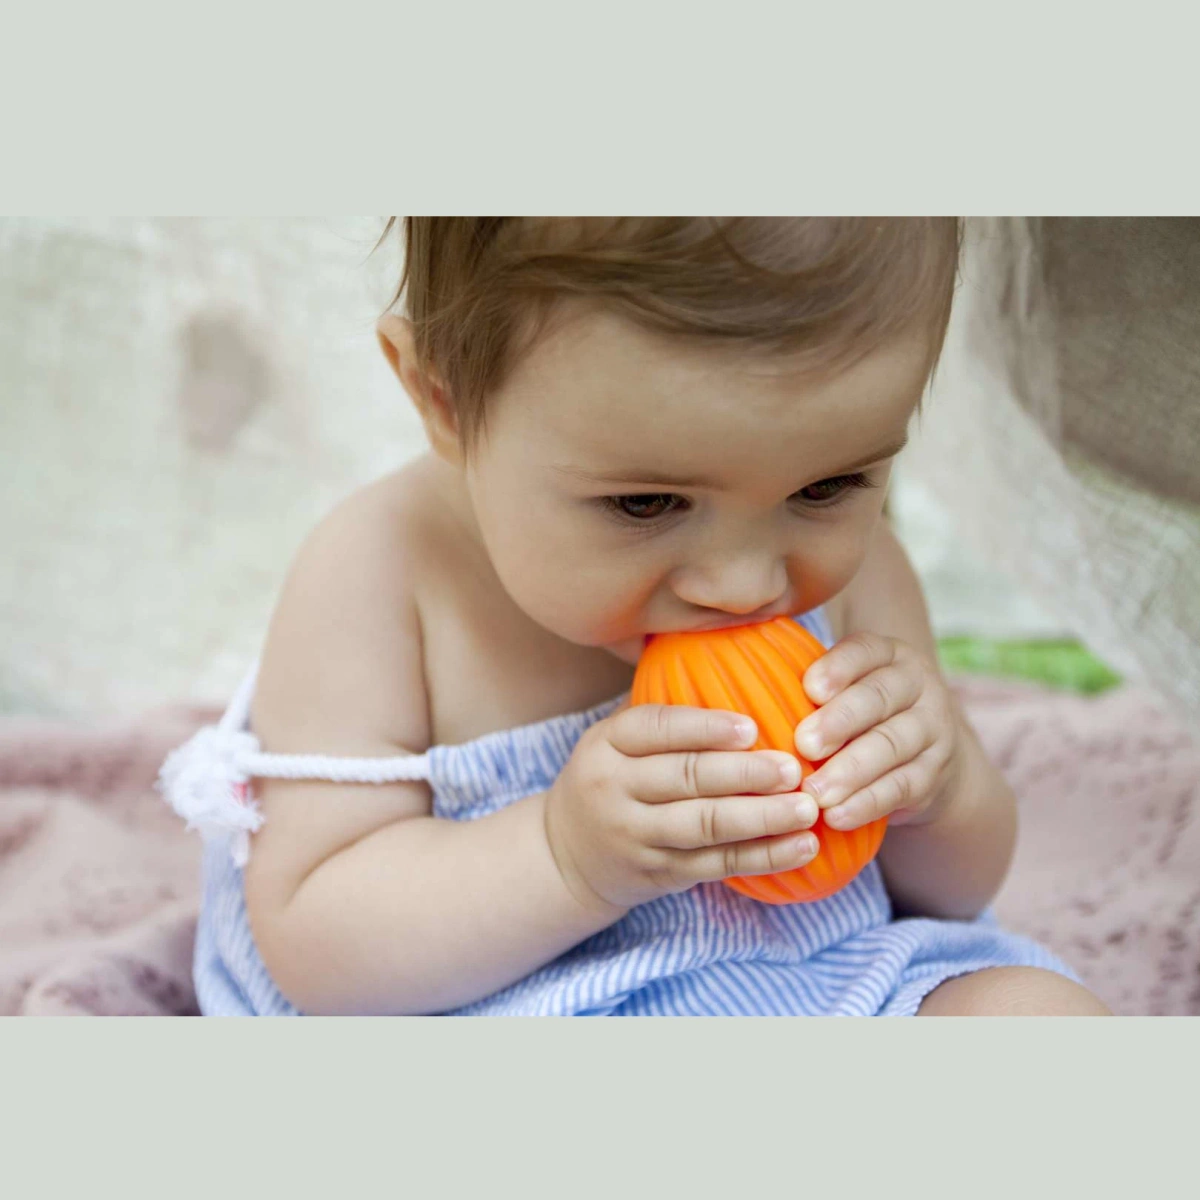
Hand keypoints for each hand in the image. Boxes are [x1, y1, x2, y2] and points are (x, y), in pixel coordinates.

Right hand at [544, 704, 820, 912]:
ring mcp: (636, 836)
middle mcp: (615, 789)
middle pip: (685, 778)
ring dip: (762, 818)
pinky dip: (763, 856)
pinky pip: (717, 865)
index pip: (654, 729)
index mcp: (607, 744)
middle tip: (793, 768)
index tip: (750, 727)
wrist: (568, 856)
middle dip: (744, 774)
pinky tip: (801, 846)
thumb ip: (662, 712)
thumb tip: (736, 659)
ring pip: (705, 826)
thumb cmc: (612, 779)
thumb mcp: (614, 740)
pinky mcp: (659, 874)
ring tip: (807, 808)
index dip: (703, 727)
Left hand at [793, 632, 961, 831]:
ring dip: (850, 771)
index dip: (838, 667)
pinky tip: (836, 816)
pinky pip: (901, 787)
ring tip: (814, 792)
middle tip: (804, 745)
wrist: (925, 754)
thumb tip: (741, 691)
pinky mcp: (934, 774)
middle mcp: (916, 685)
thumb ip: (808, 687)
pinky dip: (867, 803)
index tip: (809, 688)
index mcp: (887, 655)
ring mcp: (932, 730)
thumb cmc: (858, 714)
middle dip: (840, 721)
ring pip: (891, 746)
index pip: (865, 651)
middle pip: (878, 698)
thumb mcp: (844, 689)